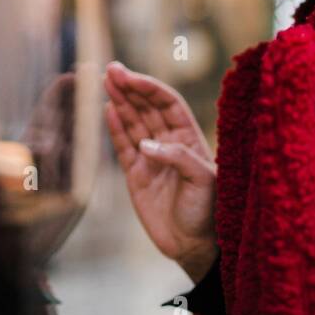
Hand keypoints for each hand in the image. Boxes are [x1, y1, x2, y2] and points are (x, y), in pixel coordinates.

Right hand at [104, 61, 217, 282]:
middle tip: (111, 69)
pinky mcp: (136, 176)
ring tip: (106, 80)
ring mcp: (150, 158)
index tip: (131, 76)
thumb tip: (147, 145)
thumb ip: (178, 157)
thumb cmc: (208, 210)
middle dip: (130, 87)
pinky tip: (108, 109)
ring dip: (120, 101)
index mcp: (189, 138)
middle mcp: (169, 143)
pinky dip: (116, 128)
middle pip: (147, 108)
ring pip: (133, 123)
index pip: (168, 104)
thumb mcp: (203, 180)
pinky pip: (123, 147)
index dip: (150, 88)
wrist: (195, 245)